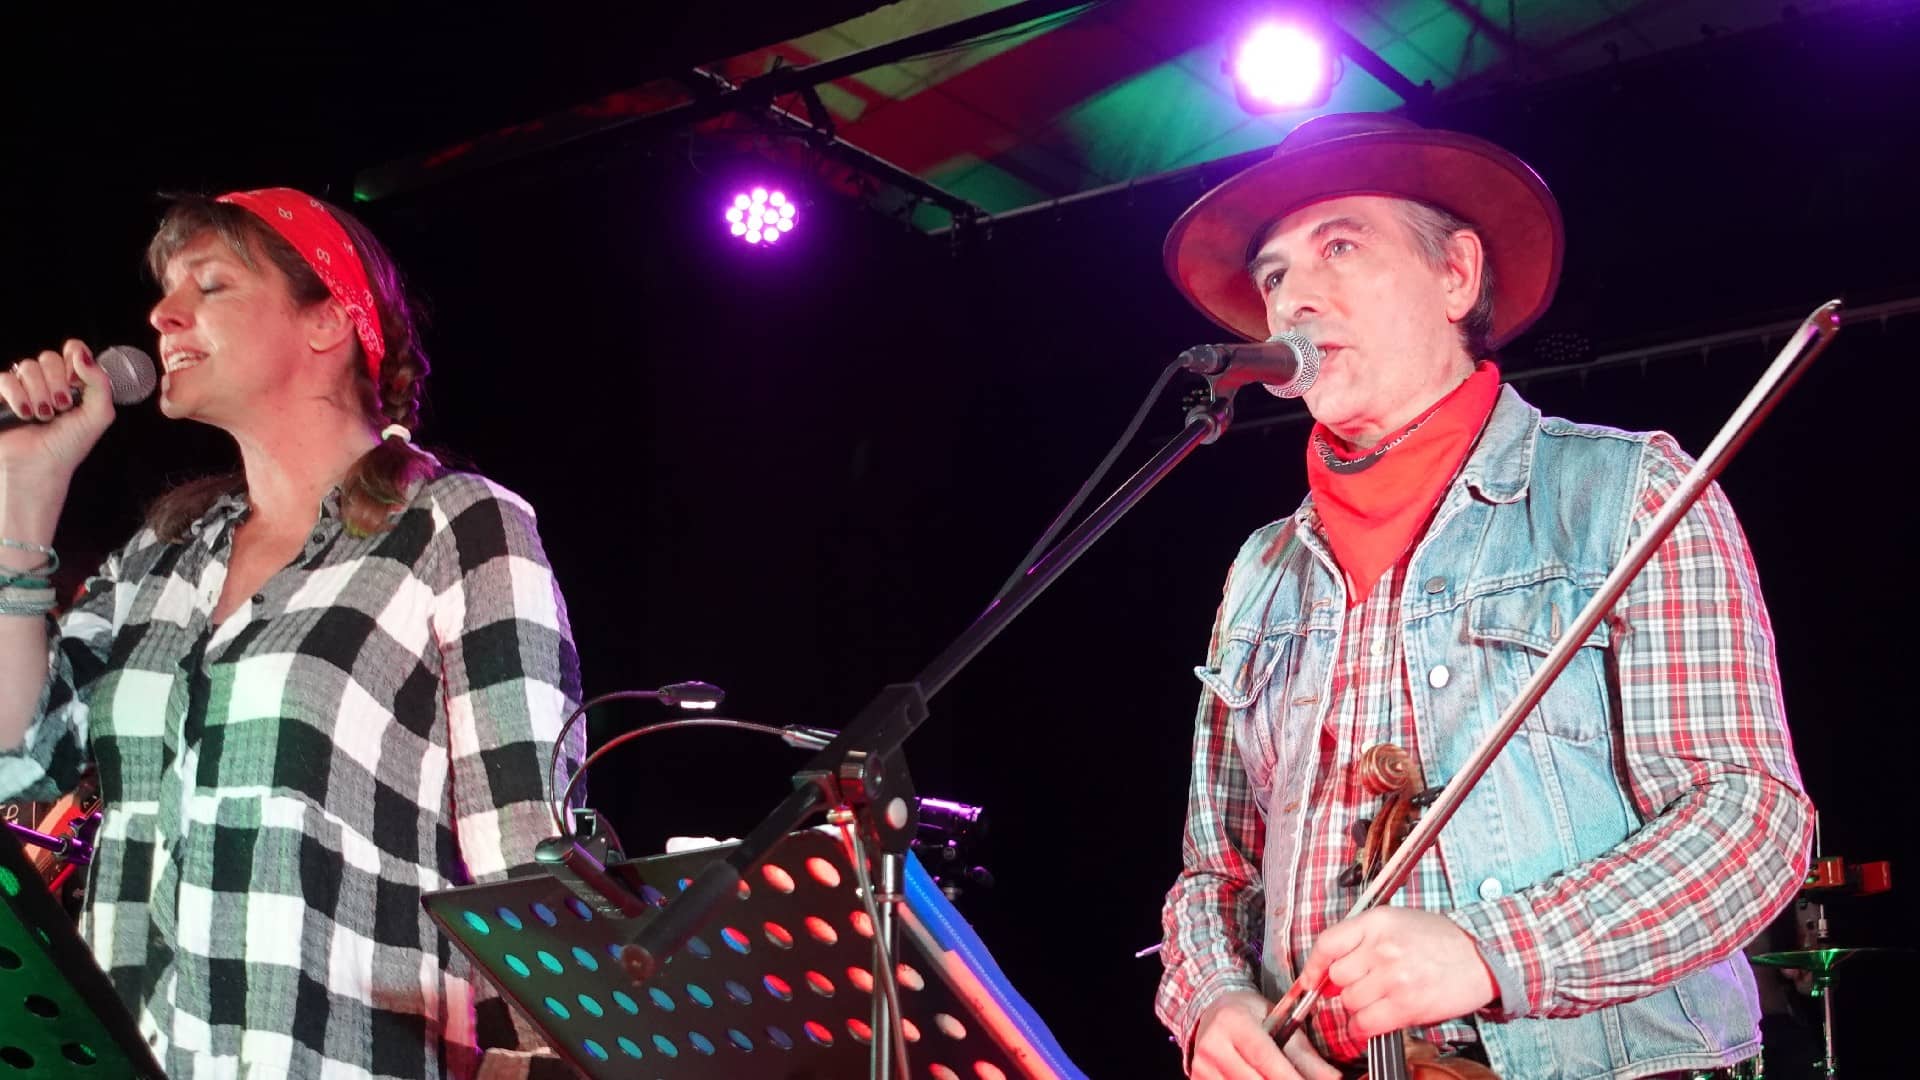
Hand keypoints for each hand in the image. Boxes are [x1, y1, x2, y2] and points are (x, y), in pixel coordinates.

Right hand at [0, 339, 117, 481]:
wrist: (40, 466)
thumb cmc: (69, 446)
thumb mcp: (99, 415)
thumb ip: (100, 381)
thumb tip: (81, 353)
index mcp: (73, 384)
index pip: (72, 351)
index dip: (74, 360)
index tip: (76, 381)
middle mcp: (48, 382)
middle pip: (49, 357)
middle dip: (57, 384)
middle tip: (61, 407)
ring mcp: (24, 388)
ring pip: (28, 367)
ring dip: (38, 394)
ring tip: (43, 416)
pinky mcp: (3, 396)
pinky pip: (6, 379)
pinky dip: (16, 397)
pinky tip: (25, 414)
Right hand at [1191, 989, 1338, 1079]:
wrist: (1211, 1012)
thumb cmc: (1249, 1016)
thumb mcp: (1278, 1023)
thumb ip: (1305, 1054)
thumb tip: (1333, 1079)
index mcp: (1232, 1022)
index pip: (1265, 1057)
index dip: (1289, 1078)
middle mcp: (1211, 1044)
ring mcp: (1201, 1066)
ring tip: (1281, 1078)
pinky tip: (1260, 1079)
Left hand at [1300, 907, 1497, 1039]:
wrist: (1482, 955)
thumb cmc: (1440, 939)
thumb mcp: (1397, 922)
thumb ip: (1362, 939)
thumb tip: (1328, 969)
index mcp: (1377, 922)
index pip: (1327, 943)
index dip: (1313, 965)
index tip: (1310, 978)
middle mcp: (1382, 947)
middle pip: (1337, 977)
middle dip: (1344, 987)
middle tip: (1360, 988)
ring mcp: (1394, 977)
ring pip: (1350, 1002)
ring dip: (1356, 1009)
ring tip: (1375, 1002)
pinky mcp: (1408, 1005)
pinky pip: (1366, 1023)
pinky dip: (1362, 1028)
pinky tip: (1372, 1022)